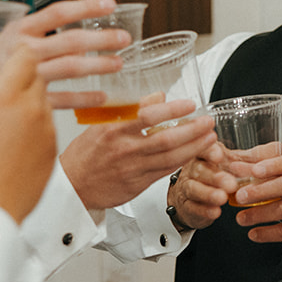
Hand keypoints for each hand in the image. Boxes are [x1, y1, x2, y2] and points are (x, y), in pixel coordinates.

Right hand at [0, 0, 130, 108]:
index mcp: (17, 32)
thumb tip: (62, 22)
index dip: (84, 7)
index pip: (56, 13)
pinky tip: (101, 98)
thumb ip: (30, 36)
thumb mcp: (3, 44)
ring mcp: (25, 79)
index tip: (109, 4)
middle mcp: (21, 52)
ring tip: (118, 65)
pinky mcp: (27, 104)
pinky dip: (83, 99)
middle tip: (123, 38)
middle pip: (68, 41)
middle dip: (99, 39)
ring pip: (68, 68)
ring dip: (96, 66)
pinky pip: (61, 100)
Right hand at [0, 48, 53, 222]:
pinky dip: (36, 127)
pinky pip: (49, 128)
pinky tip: (15, 140)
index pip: (26, 56)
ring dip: (30, 102)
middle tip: (2, 88)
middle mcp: (33, 110)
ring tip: (6, 117)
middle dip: (22, 77)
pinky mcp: (53, 151)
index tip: (9, 57)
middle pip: (37, 77)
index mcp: (7, 97)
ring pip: (45, 102)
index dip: (18, 52)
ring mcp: (47, 131)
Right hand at [61, 95, 216, 210]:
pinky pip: (165, 172)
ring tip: (209, 138)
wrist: (72, 186)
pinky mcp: (138, 185)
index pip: (147, 116)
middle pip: (165, 139)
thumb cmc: (85, 153)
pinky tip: (193, 153)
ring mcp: (133, 169)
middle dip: (192, 130)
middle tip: (208, 122)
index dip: (172, 110)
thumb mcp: (100, 124)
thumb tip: (159, 96)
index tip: (189, 104)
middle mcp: (124, 149)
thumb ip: (130, 110)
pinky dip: (181, 162)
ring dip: (193, 147)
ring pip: (170, 158)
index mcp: (113, 130)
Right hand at [168, 141, 238, 230]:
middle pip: (199, 170)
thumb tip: (263, 156)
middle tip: (231, 184)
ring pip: (194, 189)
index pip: (203, 149)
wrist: (194, 197)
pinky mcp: (187, 206)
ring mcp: (186, 188)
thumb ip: (241, 159)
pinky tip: (215, 212)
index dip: (209, 151)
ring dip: (209, 194)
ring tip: (222, 198)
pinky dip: (204, 210)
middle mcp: (191, 169)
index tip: (219, 156)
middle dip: (215, 177)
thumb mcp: (228, 164)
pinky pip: (193, 208)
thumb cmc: (215, 176)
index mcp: (202, 155)